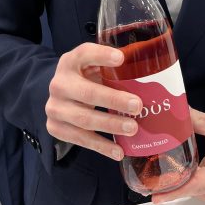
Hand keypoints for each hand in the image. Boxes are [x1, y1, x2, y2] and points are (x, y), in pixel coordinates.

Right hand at [45, 43, 141, 160]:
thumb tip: (149, 72)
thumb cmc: (85, 77)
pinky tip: (118, 151)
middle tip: (138, 106)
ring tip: (132, 128)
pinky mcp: (55, 128)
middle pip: (87, 93)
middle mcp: (59, 83)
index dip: (102, 55)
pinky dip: (101, 146)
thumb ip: (112, 67)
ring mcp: (55, 107)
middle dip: (114, 100)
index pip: (84, 54)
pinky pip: (80, 139)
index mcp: (71, 61)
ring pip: (84, 119)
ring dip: (110, 125)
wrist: (60, 95)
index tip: (121, 58)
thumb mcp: (93, 65)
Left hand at [152, 109, 204, 204]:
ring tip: (169, 164)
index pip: (198, 184)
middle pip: (193, 188)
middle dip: (174, 178)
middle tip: (153, 169)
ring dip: (182, 178)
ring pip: (193, 190)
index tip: (156, 194)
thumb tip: (173, 113)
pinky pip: (197, 190)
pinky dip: (189, 180)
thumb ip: (196, 120)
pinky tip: (181, 169)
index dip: (176, 189)